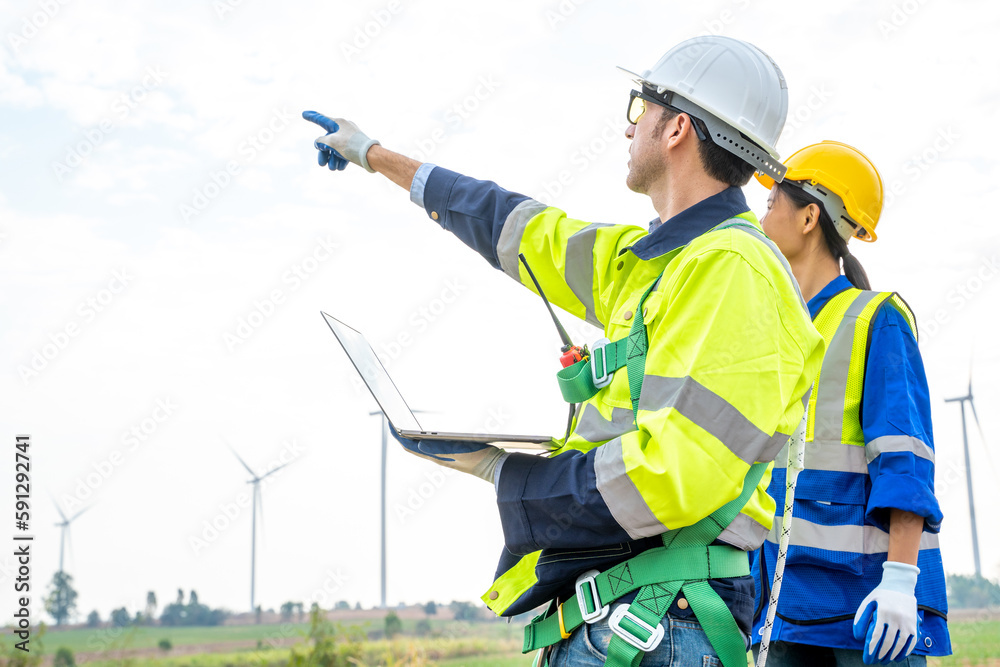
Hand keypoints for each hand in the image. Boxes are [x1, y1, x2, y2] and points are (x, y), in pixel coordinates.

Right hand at [302, 111, 379, 172]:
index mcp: (338, 123)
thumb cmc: (351, 146)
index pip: (321, 119)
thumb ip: (321, 141)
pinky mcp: (355, 146)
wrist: (371, 156)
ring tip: (333, 168)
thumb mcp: (331, 142)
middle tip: (321, 164)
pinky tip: (340, 167)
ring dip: (332, 159)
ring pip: (336, 148)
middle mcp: (344, 128)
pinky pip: (344, 152)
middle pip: (328, 140)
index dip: (312, 117)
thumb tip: (319, 143)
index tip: (304, 113)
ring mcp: (350, 137)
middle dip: (324, 153)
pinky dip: (341, 160)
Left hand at [388, 429, 507, 482]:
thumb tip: (418, 443)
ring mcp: (444, 456)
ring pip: (421, 447)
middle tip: (393, 422)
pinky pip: (431, 446)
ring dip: (410, 438)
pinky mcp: (452, 454)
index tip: (389, 423)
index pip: (410, 446)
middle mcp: (437, 457)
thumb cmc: (478, 458)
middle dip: (401, 435)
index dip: (398, 435)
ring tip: (403, 428)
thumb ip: (438, 448)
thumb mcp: (458, 451)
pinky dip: (423, 439)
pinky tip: (424, 436)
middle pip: (412, 446)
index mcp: (435, 456)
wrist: (494, 467)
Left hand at [853, 561, 920, 663]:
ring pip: (900, 644)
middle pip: (888, 641)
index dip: (872, 647)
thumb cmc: (880, 596)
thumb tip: (858, 637)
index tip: (868, 656)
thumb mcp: (868, 602)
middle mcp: (896, 617)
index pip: (876, 634)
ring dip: (892, 655)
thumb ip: (861, 618)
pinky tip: (897, 657)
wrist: (900, 585)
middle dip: (880, 654)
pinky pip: (911, 642)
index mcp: (882, 611)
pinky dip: (904, 652)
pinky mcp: (914, 625)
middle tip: (874, 661)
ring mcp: (907, 622)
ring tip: (884, 661)